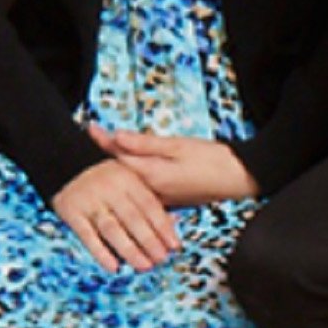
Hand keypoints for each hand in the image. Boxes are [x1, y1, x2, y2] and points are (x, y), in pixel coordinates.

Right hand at [49, 156, 179, 271]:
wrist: (63, 161)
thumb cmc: (104, 176)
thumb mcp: (127, 178)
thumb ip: (147, 198)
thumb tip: (174, 222)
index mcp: (127, 177)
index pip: (149, 205)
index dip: (163, 227)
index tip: (174, 246)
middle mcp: (110, 188)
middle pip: (133, 219)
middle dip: (150, 242)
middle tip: (161, 260)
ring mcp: (90, 200)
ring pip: (113, 229)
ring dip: (130, 250)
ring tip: (144, 266)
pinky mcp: (72, 212)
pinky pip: (88, 236)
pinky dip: (101, 252)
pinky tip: (113, 267)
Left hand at [89, 127, 258, 207]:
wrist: (238, 180)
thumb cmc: (211, 159)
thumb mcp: (178, 146)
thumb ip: (145, 143)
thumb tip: (116, 136)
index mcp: (152, 175)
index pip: (119, 157)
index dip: (103, 141)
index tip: (89, 127)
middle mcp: (151, 190)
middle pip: (120, 172)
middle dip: (105, 155)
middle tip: (92, 136)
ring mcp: (159, 198)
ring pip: (130, 182)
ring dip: (117, 168)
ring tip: (102, 153)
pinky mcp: (168, 200)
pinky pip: (142, 189)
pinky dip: (133, 178)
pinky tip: (129, 170)